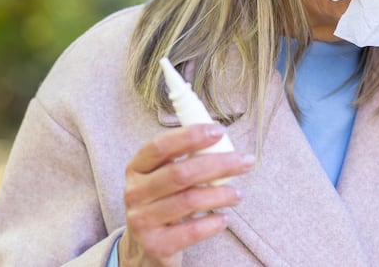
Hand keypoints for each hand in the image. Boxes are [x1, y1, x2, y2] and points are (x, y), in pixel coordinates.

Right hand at [119, 124, 253, 266]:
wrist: (145, 249)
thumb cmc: (162, 205)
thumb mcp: (163, 180)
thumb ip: (185, 161)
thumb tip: (223, 145)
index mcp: (136, 168)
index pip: (160, 146)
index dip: (190, 136)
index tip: (219, 131)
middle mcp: (134, 192)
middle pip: (180, 173)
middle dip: (218, 164)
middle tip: (244, 161)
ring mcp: (142, 220)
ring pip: (189, 201)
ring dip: (220, 194)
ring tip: (237, 194)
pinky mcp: (155, 245)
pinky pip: (191, 231)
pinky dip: (212, 223)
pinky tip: (224, 218)